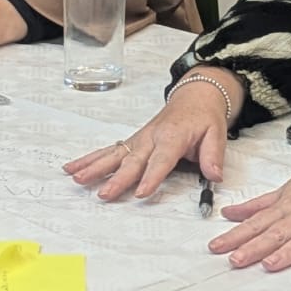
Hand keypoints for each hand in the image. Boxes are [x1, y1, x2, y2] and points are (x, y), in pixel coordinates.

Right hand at [63, 68, 239, 199]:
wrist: (194, 96)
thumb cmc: (204, 117)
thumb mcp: (217, 133)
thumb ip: (213, 156)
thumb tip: (215, 177)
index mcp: (173, 136)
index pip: (161, 160)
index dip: (151, 177)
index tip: (140, 193)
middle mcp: (151, 137)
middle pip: (132, 161)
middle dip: (117, 178)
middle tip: (104, 194)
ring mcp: (139, 139)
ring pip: (114, 155)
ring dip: (95, 167)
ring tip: (78, 179)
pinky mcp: (132, 142)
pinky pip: (109, 151)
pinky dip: (90, 159)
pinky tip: (73, 169)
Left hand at [210, 153, 290, 272]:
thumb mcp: (289, 189)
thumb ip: (259, 204)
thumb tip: (230, 212)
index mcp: (289, 206)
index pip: (257, 223)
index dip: (236, 235)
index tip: (216, 247)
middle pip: (277, 232)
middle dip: (254, 247)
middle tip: (235, 260)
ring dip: (288, 251)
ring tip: (271, 264)